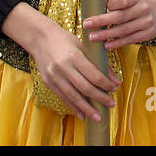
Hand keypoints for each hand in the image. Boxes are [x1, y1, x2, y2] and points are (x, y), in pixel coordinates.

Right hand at [13, 5, 118, 120]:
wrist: (40, 38)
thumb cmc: (65, 40)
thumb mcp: (83, 46)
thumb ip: (99, 62)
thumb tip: (114, 81)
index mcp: (74, 56)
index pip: (93, 75)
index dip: (105, 85)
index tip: (114, 89)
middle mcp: (63, 68)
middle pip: (85, 88)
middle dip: (100, 98)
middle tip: (111, 104)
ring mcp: (54, 76)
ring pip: (73, 96)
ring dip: (87, 109)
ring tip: (98, 117)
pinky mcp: (48, 82)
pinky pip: (63, 97)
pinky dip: (73, 107)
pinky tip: (82, 114)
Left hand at [84, 0, 155, 49]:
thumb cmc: (139, 4)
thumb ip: (118, 3)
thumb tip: (97, 9)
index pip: (124, 0)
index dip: (113, 4)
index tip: (100, 8)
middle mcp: (143, 9)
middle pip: (120, 16)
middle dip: (102, 21)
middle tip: (87, 23)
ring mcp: (146, 23)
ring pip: (123, 30)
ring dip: (106, 34)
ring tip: (92, 37)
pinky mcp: (148, 34)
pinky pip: (130, 40)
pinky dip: (117, 43)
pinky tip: (106, 45)